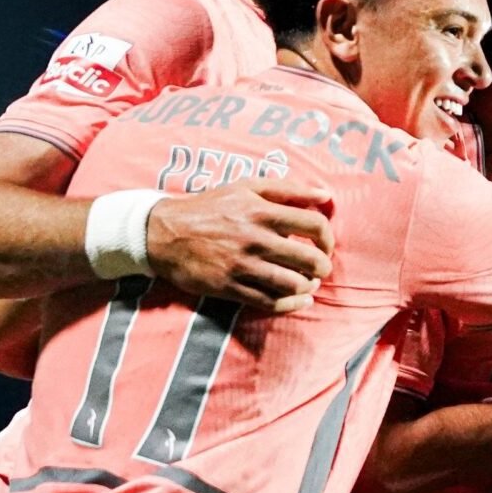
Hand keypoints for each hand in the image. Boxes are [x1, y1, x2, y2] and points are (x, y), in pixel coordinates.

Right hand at [146, 178, 334, 312]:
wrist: (163, 233)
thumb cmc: (210, 207)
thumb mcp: (246, 188)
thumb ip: (288, 189)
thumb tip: (326, 195)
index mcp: (262, 211)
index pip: (314, 225)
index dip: (328, 237)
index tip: (325, 244)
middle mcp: (255, 239)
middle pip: (309, 259)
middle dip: (323, 266)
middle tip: (321, 267)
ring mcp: (242, 265)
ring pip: (292, 284)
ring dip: (308, 286)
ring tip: (310, 283)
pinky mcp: (229, 287)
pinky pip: (269, 302)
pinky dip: (291, 304)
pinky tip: (301, 300)